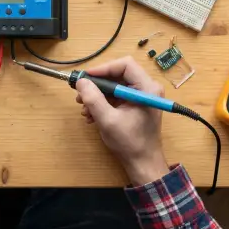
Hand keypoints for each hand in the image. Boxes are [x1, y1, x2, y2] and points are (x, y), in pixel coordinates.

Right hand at [75, 56, 169, 185]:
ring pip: (115, 86)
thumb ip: (93, 99)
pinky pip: (117, 96)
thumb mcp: (107, 120)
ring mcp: (142, 96)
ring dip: (98, 95)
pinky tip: (92, 115)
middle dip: (98, 85)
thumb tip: (81, 82)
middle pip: (118, 74)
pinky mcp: (136, 104)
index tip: (86, 78)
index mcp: (147, 88)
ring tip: (84, 109)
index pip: (125, 65)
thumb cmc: (130, 143)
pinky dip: (103, 103)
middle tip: (81, 94)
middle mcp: (147, 88)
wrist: (143, 163)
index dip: (103, 68)